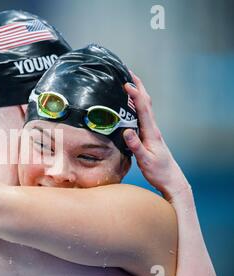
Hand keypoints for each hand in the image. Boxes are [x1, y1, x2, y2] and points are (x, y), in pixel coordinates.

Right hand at [123, 71, 190, 200]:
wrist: (171, 180)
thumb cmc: (158, 172)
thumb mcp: (145, 160)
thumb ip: (136, 146)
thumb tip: (126, 131)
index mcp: (151, 132)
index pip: (143, 108)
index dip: (136, 94)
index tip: (126, 83)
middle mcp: (152, 129)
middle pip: (146, 103)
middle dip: (139, 86)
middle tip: (128, 73)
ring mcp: (151, 132)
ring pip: (145, 108)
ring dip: (138, 94)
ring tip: (127, 84)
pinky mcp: (148, 136)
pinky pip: (142, 116)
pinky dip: (136, 106)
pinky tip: (129, 106)